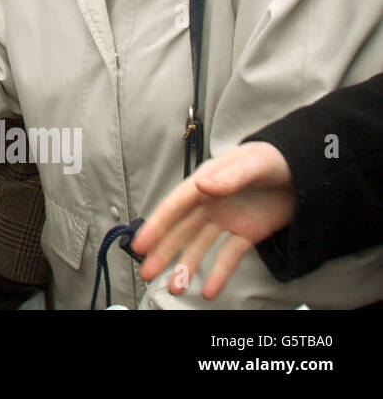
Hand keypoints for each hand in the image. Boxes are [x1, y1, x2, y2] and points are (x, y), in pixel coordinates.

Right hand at [132, 141, 294, 299]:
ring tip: (174, 287)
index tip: (141, 245)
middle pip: (181, 230)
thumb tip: (202, 187)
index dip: (156, 226)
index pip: (175, 206)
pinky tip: (209, 290)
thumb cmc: (277, 159)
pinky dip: (219, 273)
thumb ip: (230, 176)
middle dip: (163, 252)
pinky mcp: (247, 233)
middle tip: (147, 273)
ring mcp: (227, 219)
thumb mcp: (255, 164)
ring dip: (186, 266)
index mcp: (206, 182)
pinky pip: (228, 256)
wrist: (309, 170)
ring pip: (200, 246)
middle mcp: (210, 202)